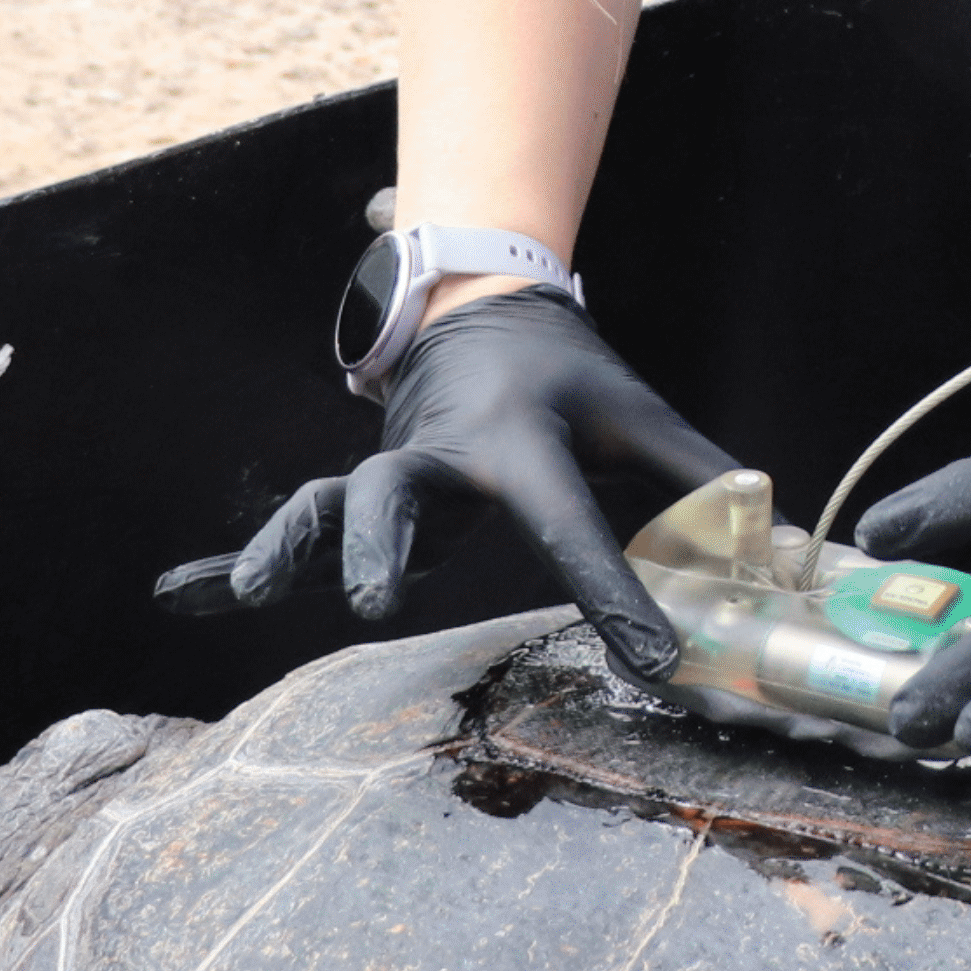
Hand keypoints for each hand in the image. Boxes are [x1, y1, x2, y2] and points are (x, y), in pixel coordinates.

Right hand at [148, 288, 742, 682]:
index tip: (656, 661)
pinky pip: (286, 529)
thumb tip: (790, 549)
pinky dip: (227, 566)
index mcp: (522, 443)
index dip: (620, 595)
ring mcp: (388, 473)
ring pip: (320, 505)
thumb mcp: (643, 414)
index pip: (575, 526)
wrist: (479, 309)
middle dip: (377, 541)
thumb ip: (709, 482)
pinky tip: (180, 598)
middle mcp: (440, 458)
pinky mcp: (359, 492)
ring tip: (247, 593)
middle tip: (370, 599)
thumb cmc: (569, 377)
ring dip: (282, 549)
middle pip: (393, 491)